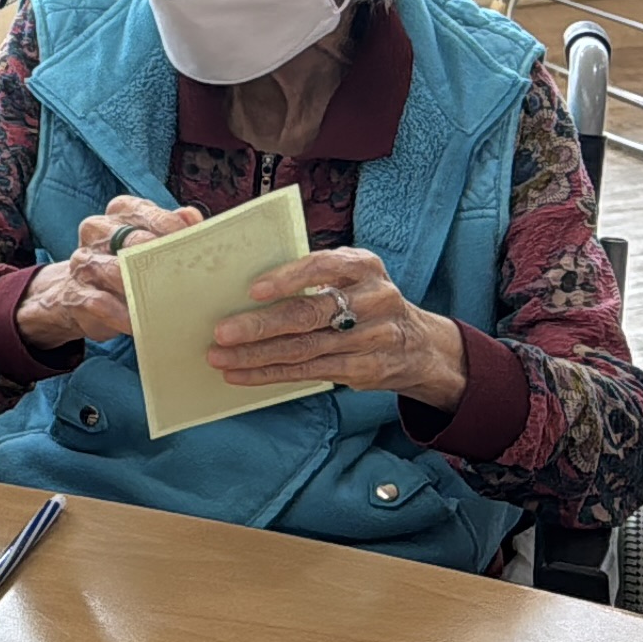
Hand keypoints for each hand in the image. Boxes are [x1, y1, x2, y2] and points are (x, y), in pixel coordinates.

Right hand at [14, 198, 200, 348]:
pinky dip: (123, 315)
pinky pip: (101, 303)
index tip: (196, 249)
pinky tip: (141, 324)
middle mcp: (98, 230)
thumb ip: (171, 227)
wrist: (75, 295)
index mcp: (120, 212)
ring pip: (115, 271)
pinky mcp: (76, 292)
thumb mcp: (148, 240)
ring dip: (144, 289)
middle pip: (133, 240)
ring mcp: (84, 261)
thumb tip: (191, 217)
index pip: (148, 214)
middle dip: (162, 260)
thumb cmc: (124, 265)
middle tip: (189, 278)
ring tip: (169, 304)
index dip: (174, 231)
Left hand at [210, 248, 469, 407]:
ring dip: (256, 356)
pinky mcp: (365, 370)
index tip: (254, 289)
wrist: (422, 346)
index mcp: (364, 266)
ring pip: (304, 349)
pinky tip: (242, 374)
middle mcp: (373, 299)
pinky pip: (309, 372)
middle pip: (310, 314)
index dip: (289, 278)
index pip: (324, 266)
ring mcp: (372, 338)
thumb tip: (244, 285)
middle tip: (222, 332)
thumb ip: (313, 274)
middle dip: (261, 325)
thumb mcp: (353, 276)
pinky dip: (270, 374)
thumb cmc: (366, 301)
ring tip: (220, 357)